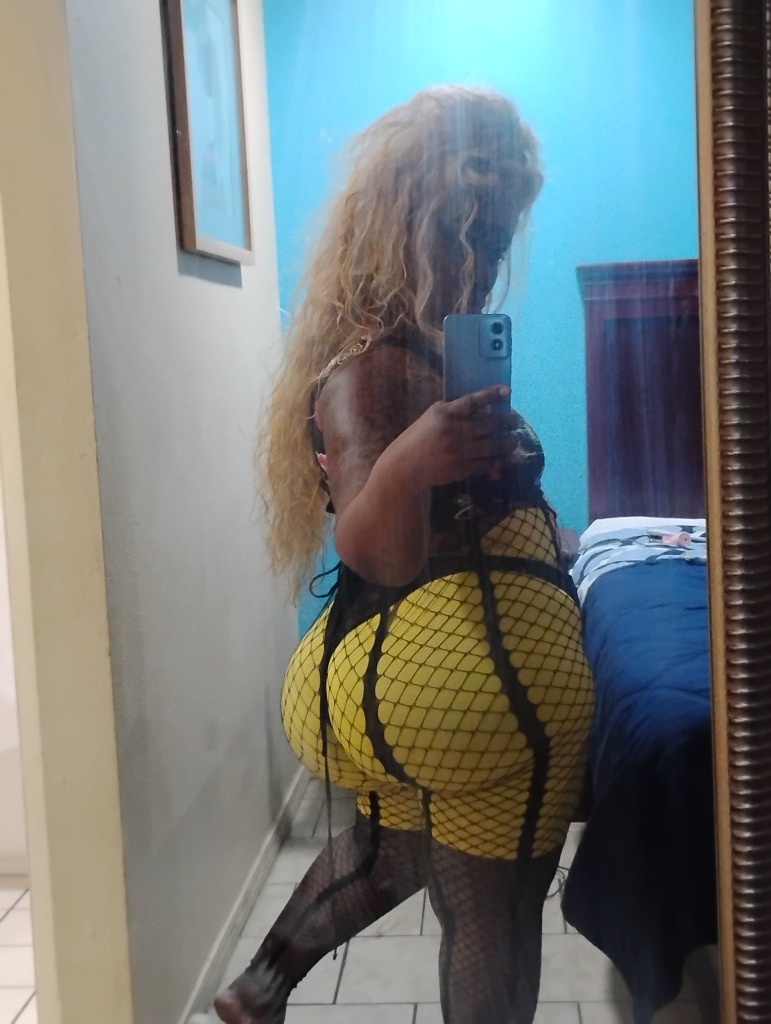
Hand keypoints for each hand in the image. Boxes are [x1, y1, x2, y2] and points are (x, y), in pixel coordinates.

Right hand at [389, 385, 519, 487]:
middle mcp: (454, 430)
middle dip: (506, 422)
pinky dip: (500, 461)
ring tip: (515, 441)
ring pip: (491, 446)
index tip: (507, 391)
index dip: (491, 395)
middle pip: (488, 424)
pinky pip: (487, 464)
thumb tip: (483, 405)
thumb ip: (453, 410)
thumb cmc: (419, 437)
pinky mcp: (462, 468)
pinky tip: (509, 458)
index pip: (473, 401)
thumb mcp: (432, 416)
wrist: (405, 466)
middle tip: (516, 421)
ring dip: (507, 443)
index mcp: (445, 413)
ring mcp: (459, 451)